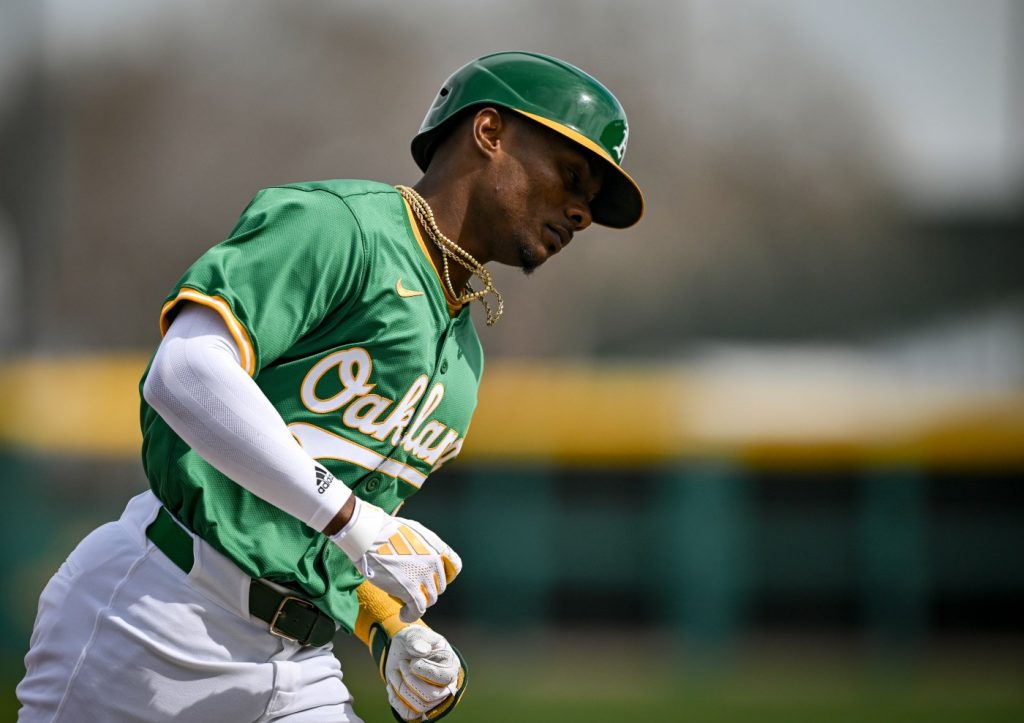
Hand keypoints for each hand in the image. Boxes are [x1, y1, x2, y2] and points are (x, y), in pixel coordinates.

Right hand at [331, 500, 461, 621]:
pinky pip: (417, 609)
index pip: (455, 566)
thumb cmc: (386, 531)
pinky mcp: (409, 589)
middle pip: (439, 586)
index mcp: (436, 547)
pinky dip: (411, 615)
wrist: (370, 536)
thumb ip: (424, 547)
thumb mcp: (414, 532)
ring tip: (405, 601)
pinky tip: (403, 614)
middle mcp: (434, 562)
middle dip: (426, 590)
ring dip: (419, 602)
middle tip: (411, 589)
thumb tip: (423, 559)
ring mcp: (422, 576)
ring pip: (430, 599)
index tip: (433, 579)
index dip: (445, 576)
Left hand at [386, 627, 461, 721]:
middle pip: (431, 695)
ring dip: (401, 688)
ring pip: (419, 705)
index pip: (444, 677)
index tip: (413, 661)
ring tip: (394, 672)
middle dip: (410, 679)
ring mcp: (432, 700)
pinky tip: (390, 685)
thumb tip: (421, 650)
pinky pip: (409, 714)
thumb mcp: (415, 634)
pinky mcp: (418, 707)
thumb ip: (417, 639)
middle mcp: (445, 686)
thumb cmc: (414, 641)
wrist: (403, 651)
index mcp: (450, 666)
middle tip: (401, 664)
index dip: (426, 671)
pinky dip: (396, 701)